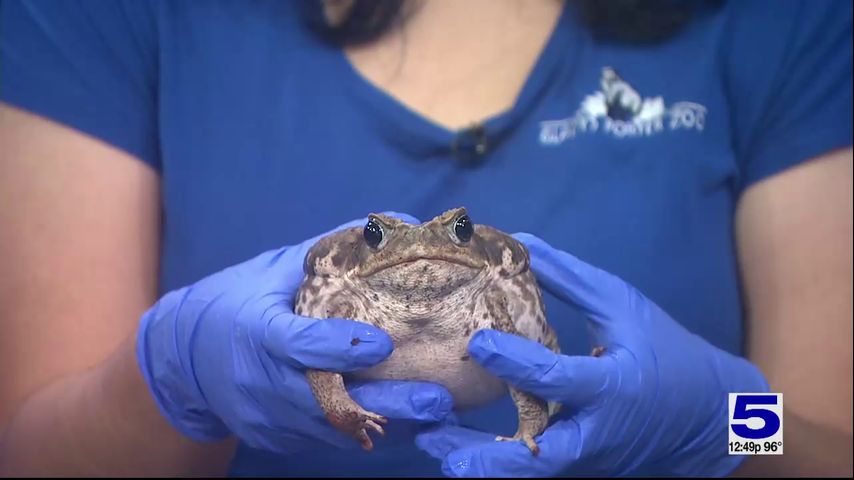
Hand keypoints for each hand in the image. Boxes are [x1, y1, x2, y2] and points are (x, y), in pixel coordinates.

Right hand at [135, 213, 453, 454]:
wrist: (183, 359)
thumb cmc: (236, 301)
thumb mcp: (274, 270)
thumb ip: (329, 252)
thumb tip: (393, 227)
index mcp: (257, 332)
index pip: (298, 344)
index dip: (340, 347)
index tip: (385, 344)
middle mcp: (260, 382)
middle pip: (326, 401)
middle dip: (386, 404)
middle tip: (437, 400)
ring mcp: (266, 417)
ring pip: (331, 431)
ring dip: (386, 424)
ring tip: (434, 414)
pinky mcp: (273, 439)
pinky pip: (324, 442)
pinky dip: (362, 434)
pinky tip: (401, 424)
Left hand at [415, 233, 769, 476]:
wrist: (714, 417)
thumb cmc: (669, 353)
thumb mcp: (625, 307)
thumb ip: (572, 279)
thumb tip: (522, 243)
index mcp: (614, 387)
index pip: (558, 379)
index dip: (515, 361)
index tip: (476, 342)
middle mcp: (598, 431)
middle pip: (537, 455)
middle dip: (485, 455)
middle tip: (435, 438)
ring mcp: (590, 456)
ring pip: (531, 471)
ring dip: (482, 464)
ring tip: (436, 447)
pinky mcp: (583, 465)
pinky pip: (537, 467)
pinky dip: (500, 462)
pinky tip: (461, 450)